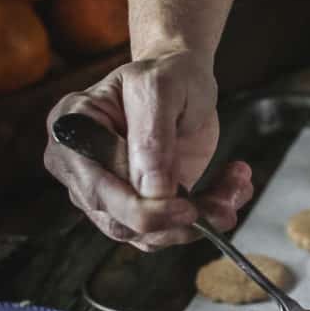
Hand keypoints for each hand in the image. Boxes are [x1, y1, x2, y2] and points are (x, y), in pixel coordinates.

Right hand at [44, 49, 252, 249]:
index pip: (99, 189)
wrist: (185, 80)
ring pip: (150, 235)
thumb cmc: (168, 75)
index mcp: (72, 132)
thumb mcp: (160, 89)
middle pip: (120, 222)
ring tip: (237, 185)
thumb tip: (152, 191)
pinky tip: (233, 190)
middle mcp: (82, 169)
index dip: (142, 208)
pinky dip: (208, 217)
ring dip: (201, 220)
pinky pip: (170, 230)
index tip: (188, 206)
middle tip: (223, 208)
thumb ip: (152, 137)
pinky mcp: (142, 205)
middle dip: (178, 222)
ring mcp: (111, 192)